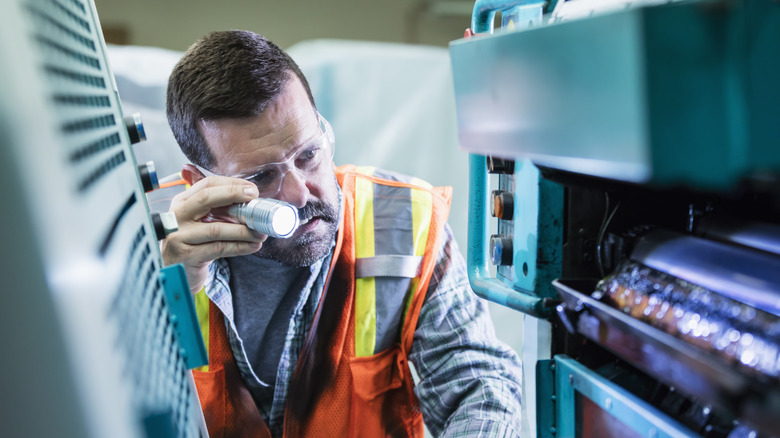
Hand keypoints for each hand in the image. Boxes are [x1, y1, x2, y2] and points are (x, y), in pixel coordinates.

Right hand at [161, 175, 265, 293]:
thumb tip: (252, 205)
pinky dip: (238, 247)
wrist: (175, 273)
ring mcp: (179, 235)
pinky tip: (252, 246)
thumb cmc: (193, 244)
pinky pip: (218, 248)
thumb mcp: (201, 222)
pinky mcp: (186, 255)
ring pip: (216, 228)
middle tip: (256, 202)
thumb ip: (220, 211)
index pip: (207, 184)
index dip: (231, 185)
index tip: (252, 190)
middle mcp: (177, 215)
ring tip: (260, 233)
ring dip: (243, 230)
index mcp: (183, 201)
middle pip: (207, 198)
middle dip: (234, 196)